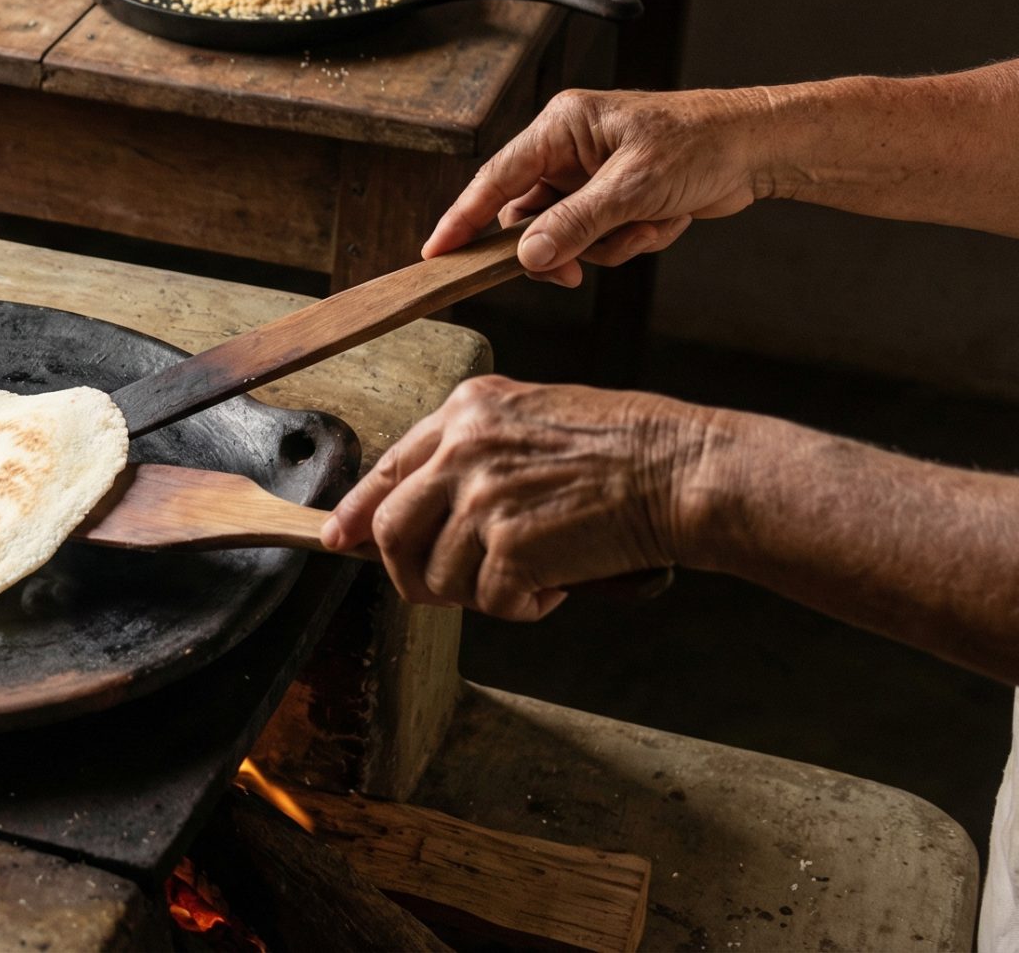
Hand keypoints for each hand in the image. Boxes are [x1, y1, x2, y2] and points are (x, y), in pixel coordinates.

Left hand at [320, 376, 725, 620]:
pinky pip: (492, 601)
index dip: (359, 513)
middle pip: (392, 531)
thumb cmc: (625, 447)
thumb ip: (473, 451)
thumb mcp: (533, 418)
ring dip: (480, 593)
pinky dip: (522, 607)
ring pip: (439, 577)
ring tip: (529, 576)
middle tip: (439, 590)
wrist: (680, 470)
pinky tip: (558, 584)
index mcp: (466, 412)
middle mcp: (464, 450)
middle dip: (407, 573)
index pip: (388, 468)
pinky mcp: (511, 547)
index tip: (339, 539)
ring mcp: (483, 499)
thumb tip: (425, 500)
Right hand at [427, 87, 778, 285]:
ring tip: (650, 224)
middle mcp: (569, 151)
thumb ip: (575, 223)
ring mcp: (591, 178)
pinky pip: (601, 240)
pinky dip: (633, 241)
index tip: (437, 252)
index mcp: (562, 128)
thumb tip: (529, 255)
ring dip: (610, 244)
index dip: (462, 217)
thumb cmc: (700, 143)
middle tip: (579, 270)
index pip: (496, 178)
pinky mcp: (614, 199)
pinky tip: (666, 221)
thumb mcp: (633, 187)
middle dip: (563, 246)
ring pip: (568, 236)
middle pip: (531, 219)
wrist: (758, 149)